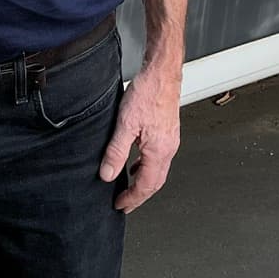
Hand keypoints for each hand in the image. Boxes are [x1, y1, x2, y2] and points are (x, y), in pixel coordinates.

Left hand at [98, 60, 180, 211]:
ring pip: (158, 171)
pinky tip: (137, 162)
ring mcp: (170, 140)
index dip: (132, 199)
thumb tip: (108, 174)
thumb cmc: (148, 92)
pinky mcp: (168, 132)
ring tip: (129, 187)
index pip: (146, 185)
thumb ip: (116, 151)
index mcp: (159, 150)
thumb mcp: (125, 124)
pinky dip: (147, 167)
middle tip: (125, 203)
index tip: (120, 205)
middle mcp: (168, 148)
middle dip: (139, 196)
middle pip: (155, 182)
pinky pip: (159, 158)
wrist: (162, 72)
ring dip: (144, 182)